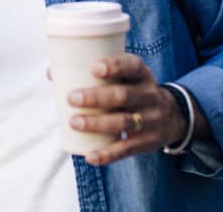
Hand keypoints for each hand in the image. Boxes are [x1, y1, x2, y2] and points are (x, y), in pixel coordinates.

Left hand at [65, 53, 187, 165]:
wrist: (171, 116)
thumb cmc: (132, 89)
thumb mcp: (125, 77)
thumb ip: (94, 74)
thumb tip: (51, 73)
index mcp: (141, 74)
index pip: (132, 66)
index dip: (114, 66)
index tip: (94, 68)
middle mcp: (149, 95)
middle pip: (123, 95)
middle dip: (96, 97)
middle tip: (72, 98)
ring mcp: (151, 119)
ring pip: (124, 122)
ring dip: (97, 124)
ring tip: (74, 122)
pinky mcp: (147, 142)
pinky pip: (127, 149)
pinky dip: (107, 154)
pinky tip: (90, 156)